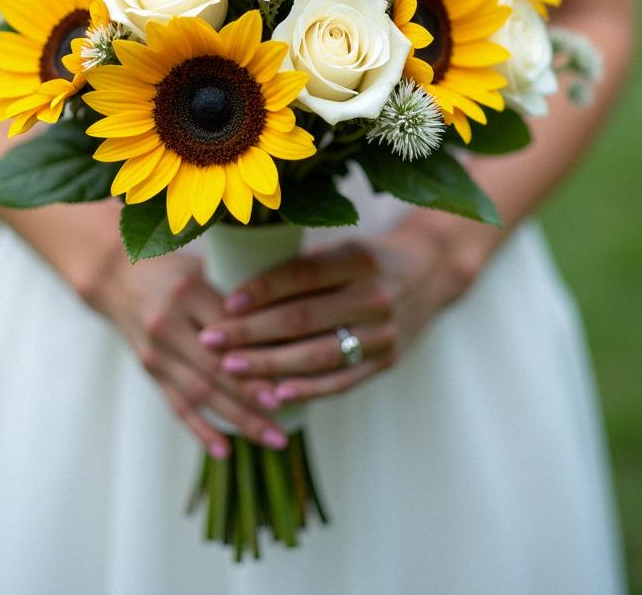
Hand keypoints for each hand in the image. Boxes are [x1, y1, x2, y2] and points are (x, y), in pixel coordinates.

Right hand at [89, 245, 290, 458]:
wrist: (119, 276)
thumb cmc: (175, 268)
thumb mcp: (204, 267)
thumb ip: (236, 297)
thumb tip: (285, 328)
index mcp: (187, 292)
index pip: (227, 332)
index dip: (255, 359)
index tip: (285, 379)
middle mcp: (167, 324)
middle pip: (213, 369)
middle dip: (250, 396)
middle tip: (283, 414)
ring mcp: (156, 352)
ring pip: (199, 394)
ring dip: (237, 420)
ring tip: (272, 438)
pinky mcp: (150, 371)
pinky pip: (177, 405)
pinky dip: (201, 430)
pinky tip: (225, 451)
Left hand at [198, 212, 494, 403]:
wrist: (430, 272)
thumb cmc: (369, 257)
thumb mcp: (343, 247)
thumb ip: (302, 267)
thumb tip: (237, 286)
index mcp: (359, 258)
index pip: (302, 276)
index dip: (261, 290)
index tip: (225, 304)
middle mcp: (374, 296)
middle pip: (303, 319)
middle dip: (251, 332)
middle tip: (211, 341)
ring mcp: (383, 332)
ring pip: (317, 355)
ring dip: (268, 364)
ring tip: (230, 368)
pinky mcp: (387, 361)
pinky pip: (341, 380)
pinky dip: (307, 390)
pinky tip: (275, 395)